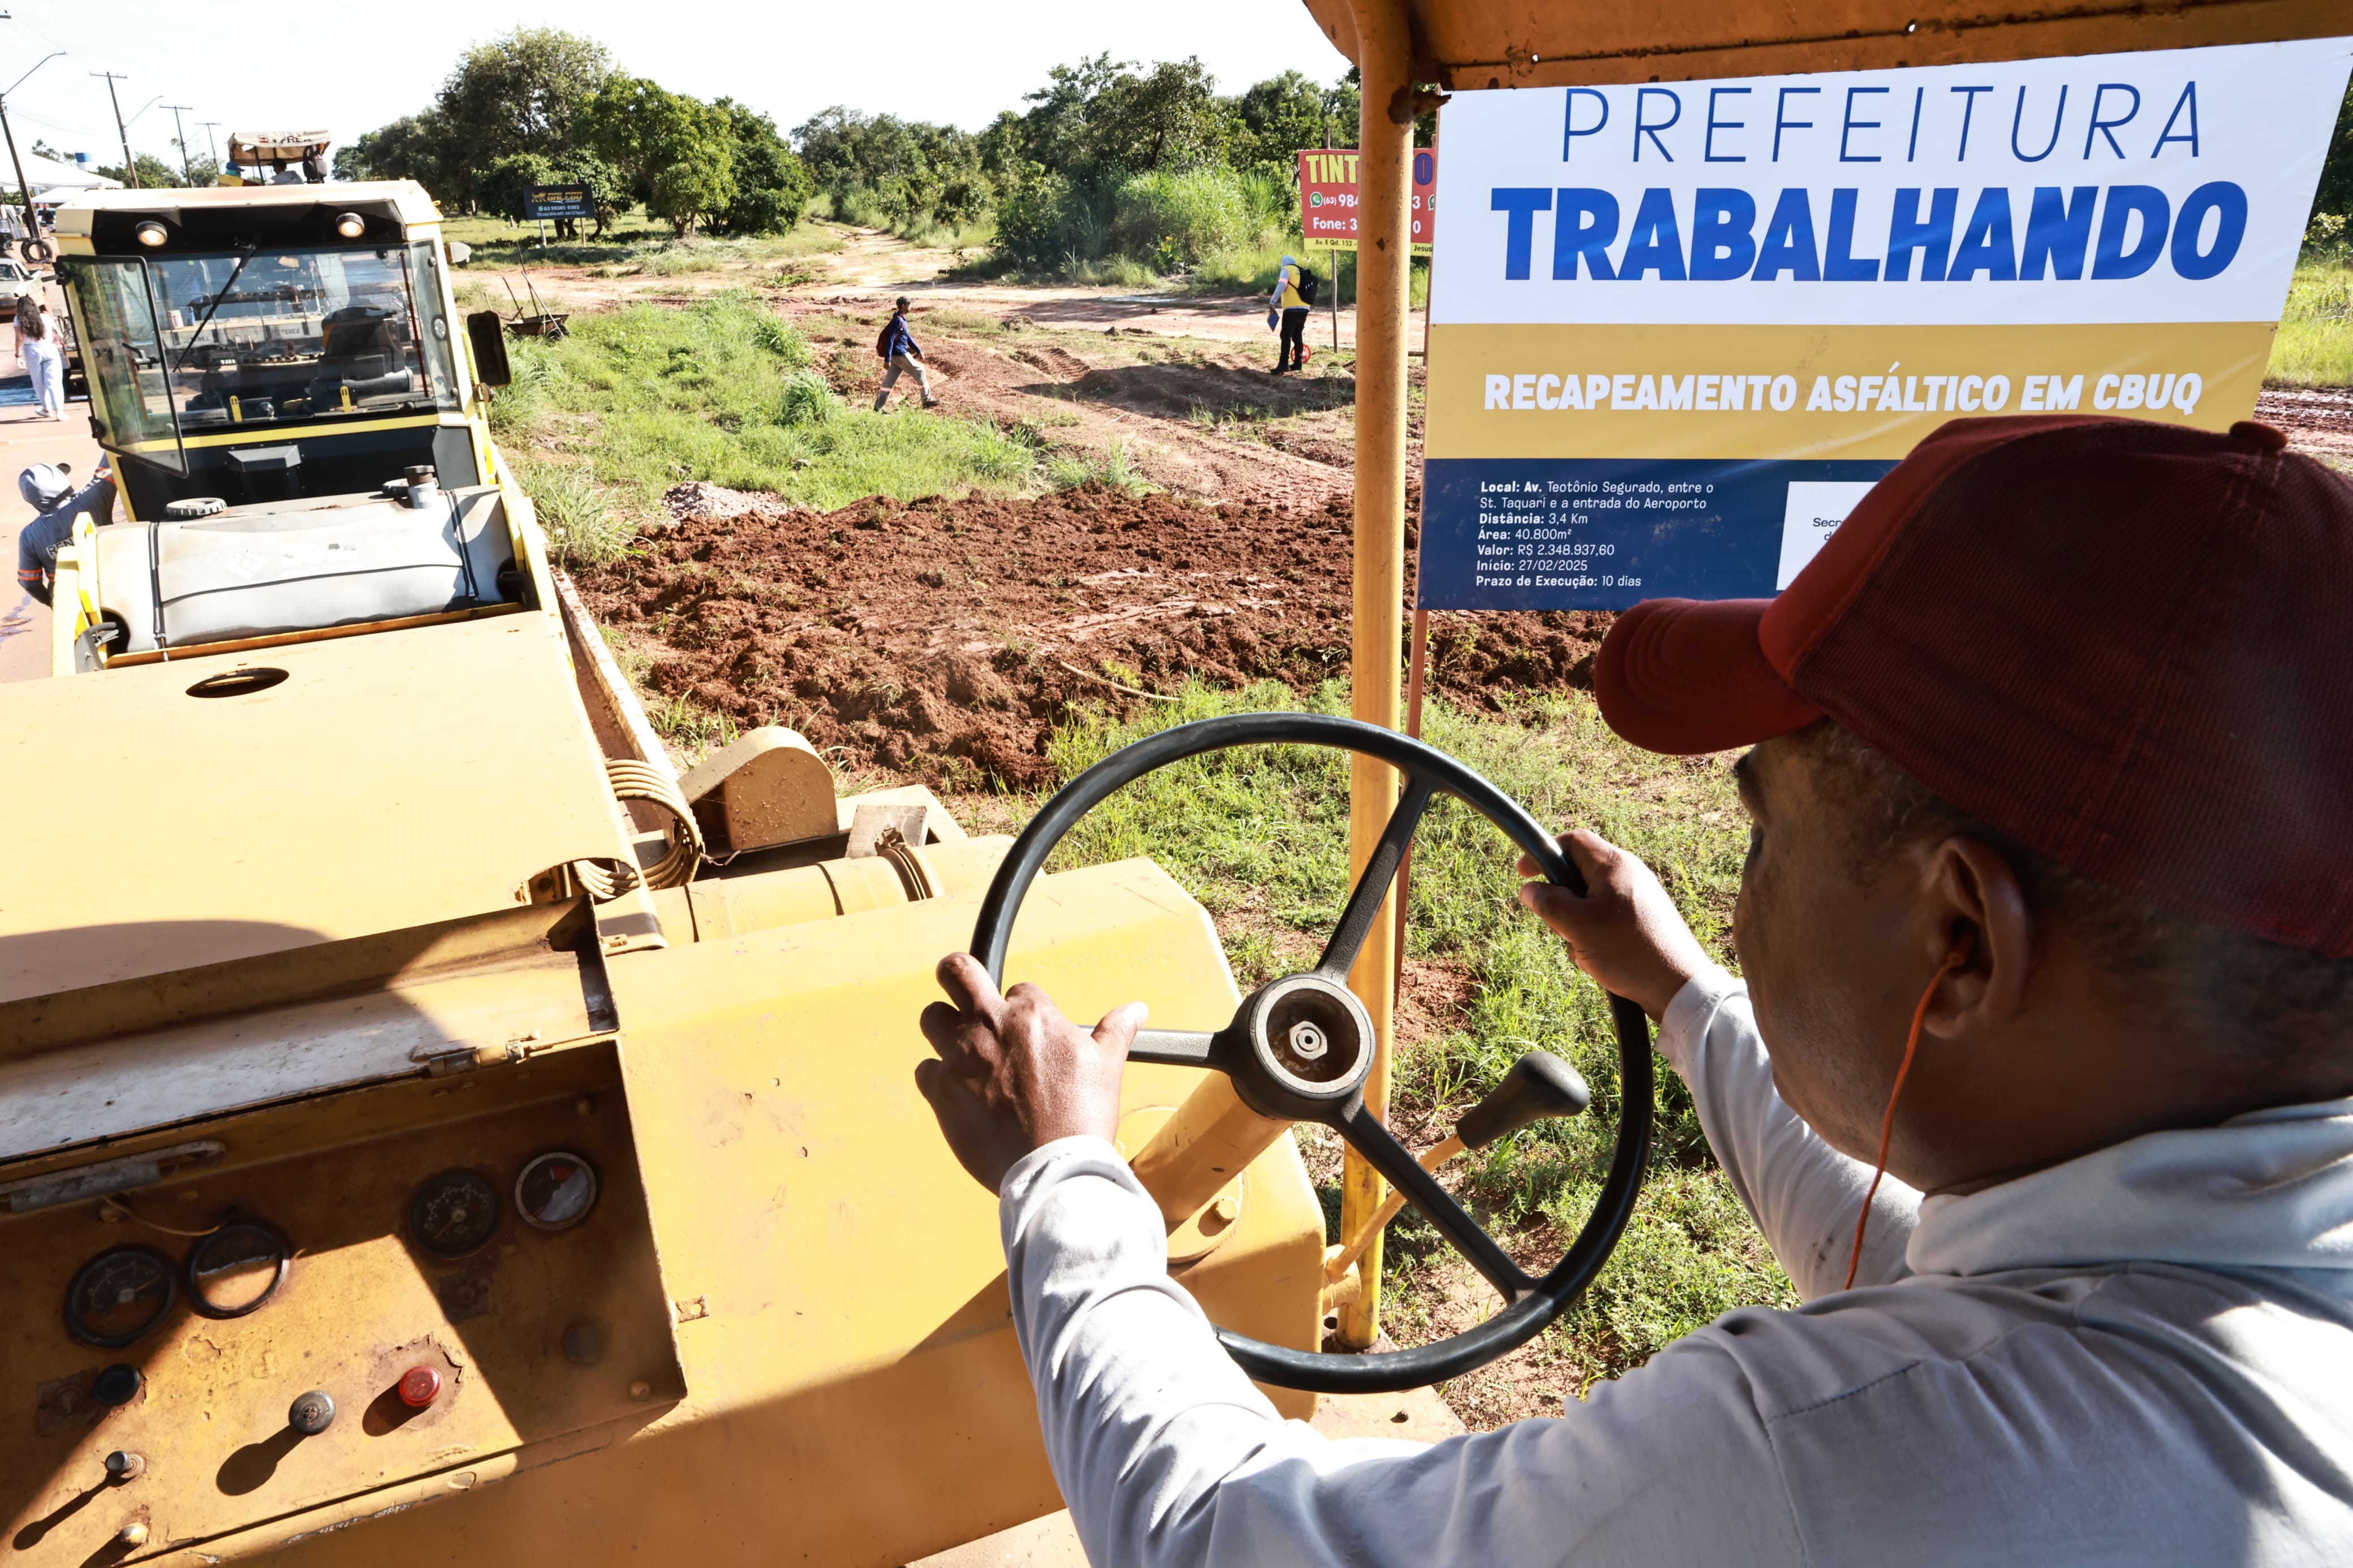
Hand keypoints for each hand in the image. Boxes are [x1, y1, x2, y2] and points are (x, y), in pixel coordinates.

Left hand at [916, 953, 1145, 1192]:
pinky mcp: (940, 1090)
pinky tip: (957, 1093)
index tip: (1027, 1026)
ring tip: (958, 1046)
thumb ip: (1116, 1031)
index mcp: (1032, 1014)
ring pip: (931, 1017)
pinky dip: (937, 1078)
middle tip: (959, 984)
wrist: (1053, 1168)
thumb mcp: (1107, 1066)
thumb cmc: (1082, 1117)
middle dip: (955, 973)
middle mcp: (990, 1026)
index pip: (1019, 988)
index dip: (1023, 1005)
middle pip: (956, 972)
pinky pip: (925, 1070)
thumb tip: (1136, 1009)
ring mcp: (960, 1057)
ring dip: (942, 1026)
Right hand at [1517, 831, 1713, 1019]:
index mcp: (1614, 865)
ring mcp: (1639, 898)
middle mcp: (1629, 875)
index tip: (1523, 874)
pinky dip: (1595, 937)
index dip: (1544, 853)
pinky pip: (1606, 921)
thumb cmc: (1628, 951)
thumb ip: (1548, 903)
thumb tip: (1529, 890)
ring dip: (1577, 926)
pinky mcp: (1644, 920)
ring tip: (1584, 951)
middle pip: (1579, 875)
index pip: (1573, 841)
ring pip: (1590, 903)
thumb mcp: (1577, 926)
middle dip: (1562, 902)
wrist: (1678, 986)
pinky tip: (1599, 961)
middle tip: (1559, 926)